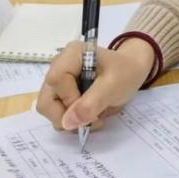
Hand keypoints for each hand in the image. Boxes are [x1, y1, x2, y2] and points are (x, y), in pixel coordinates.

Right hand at [37, 38, 154, 130]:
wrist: (132, 71)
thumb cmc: (125, 72)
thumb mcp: (113, 86)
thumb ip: (91, 103)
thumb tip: (67, 122)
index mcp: (70, 55)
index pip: (55, 81)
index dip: (70, 99)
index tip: (91, 106)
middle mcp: (59, 66)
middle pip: (46, 100)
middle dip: (68, 115)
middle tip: (93, 117)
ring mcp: (59, 82)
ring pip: (50, 111)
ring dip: (73, 120)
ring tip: (96, 115)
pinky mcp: (62, 94)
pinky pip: (59, 115)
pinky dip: (75, 120)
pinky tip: (92, 114)